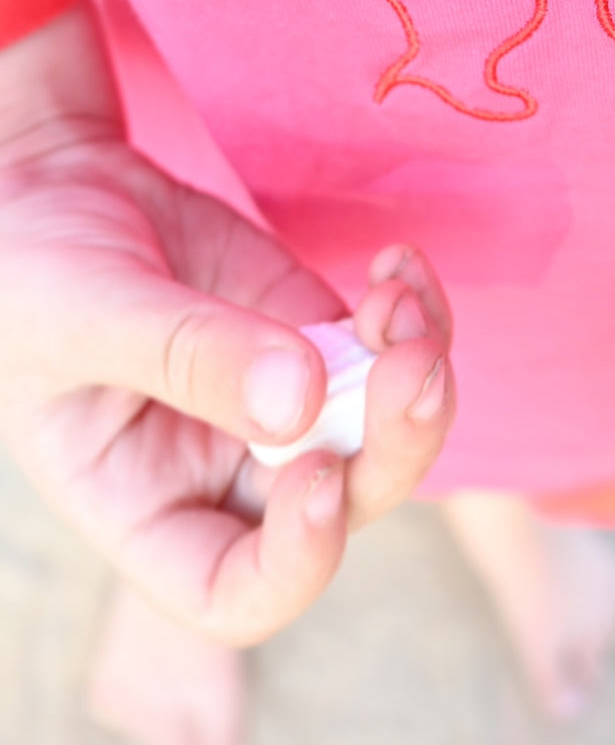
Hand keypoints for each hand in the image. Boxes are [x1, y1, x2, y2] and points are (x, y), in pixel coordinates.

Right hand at [0, 2, 453, 645]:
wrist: (58, 183)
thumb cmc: (32, 266)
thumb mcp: (85, 309)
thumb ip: (184, 353)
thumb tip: (302, 402)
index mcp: (144, 508)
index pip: (234, 591)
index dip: (295, 560)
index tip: (319, 472)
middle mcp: (221, 473)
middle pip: (340, 507)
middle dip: (392, 446)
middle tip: (412, 365)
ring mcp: (279, 405)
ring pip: (383, 431)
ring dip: (417, 370)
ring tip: (401, 298)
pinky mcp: (313, 336)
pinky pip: (388, 352)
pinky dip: (413, 315)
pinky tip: (397, 267)